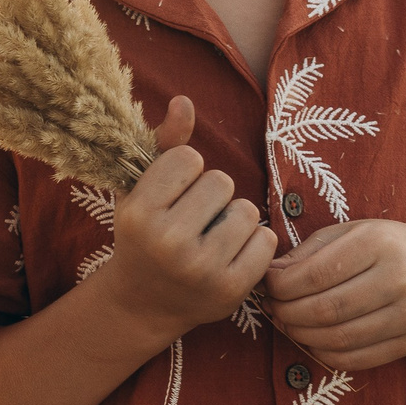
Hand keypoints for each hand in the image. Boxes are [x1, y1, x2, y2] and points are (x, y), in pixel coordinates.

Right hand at [85, 95, 277, 339]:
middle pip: (222, 181)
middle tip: (193, 221)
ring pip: (247, 210)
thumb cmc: (144, 235)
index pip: (189, 159)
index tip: (171, 197)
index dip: (185, 174)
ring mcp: (201, 269)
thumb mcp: (141, 190)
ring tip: (211, 238)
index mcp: (139, 213)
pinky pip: (266, 241)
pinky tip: (230, 256)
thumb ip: (165, 143)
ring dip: (234, 219)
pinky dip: (254, 244)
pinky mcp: (230, 290)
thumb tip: (185, 100)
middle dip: (212, 196)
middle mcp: (167, 242)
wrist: (143, 304)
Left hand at [263, 220, 405, 369]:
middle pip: (326, 309)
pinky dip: (324, 353)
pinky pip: (356, 358)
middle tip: (273, 307)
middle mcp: (400, 279)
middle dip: (287, 312)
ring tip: (287, 322)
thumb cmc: (383, 248)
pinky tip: (312, 340)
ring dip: (301, 335)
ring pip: (339, 337)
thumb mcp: (349, 233)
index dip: (282, 285)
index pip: (316, 273)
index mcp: (379, 243)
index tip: (268, 285)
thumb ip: (308, 252)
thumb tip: (268, 274)